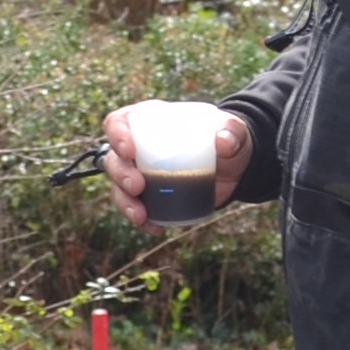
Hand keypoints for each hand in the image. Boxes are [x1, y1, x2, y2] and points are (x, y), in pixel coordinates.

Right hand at [96, 104, 250, 230]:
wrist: (234, 167)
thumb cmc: (227, 139)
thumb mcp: (234, 131)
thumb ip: (232, 130)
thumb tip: (224, 140)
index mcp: (151, 121)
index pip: (120, 122)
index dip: (117, 135)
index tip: (129, 150)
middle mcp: (139, 147)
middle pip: (115, 159)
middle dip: (120, 174)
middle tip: (137, 187)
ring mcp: (141, 173)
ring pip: (119, 187)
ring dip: (125, 202)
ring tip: (140, 215)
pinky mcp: (149, 196)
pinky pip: (136, 208)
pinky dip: (142, 220)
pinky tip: (154, 227)